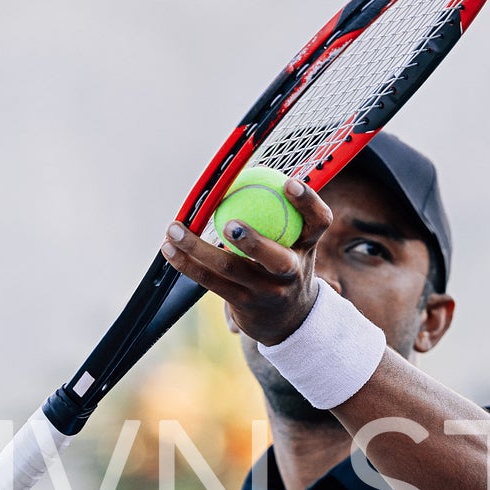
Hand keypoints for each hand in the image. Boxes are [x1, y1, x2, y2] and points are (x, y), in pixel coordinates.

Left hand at [158, 176, 332, 345]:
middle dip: (253, 242)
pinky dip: (187, 263)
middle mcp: (291, 272)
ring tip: (175, 230)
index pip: (319, 222)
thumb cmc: (283, 266)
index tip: (289, 181)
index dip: (308, 202)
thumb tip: (244, 168)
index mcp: (306, 247)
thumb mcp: (293, 242)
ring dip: (198, 248)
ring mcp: (267, 291)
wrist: (288, 320)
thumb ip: (277, 213)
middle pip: (277, 259)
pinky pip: (210, 281)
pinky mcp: (243, 304)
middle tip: (229, 224)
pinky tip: (169, 249)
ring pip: (230, 269)